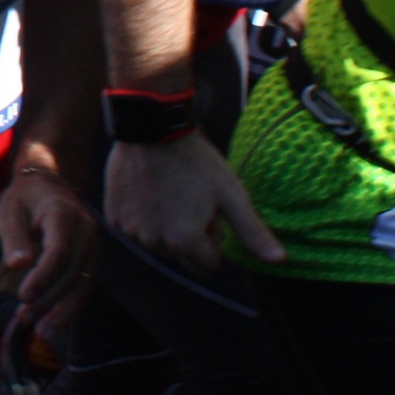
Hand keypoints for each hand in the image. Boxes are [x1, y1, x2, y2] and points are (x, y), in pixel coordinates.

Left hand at [0, 163, 97, 337]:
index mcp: (64, 214)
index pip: (59, 251)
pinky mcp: (90, 258)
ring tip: (42, 331)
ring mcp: (92, 245)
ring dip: (63, 309)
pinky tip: (55, 322)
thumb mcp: (9, 212)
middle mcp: (86, 230)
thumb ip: (14, 238)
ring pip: (82, 283)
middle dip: (49, 299)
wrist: (47, 185)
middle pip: (71, 271)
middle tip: (24, 318)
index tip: (24, 296)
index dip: (43, 276)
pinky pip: (83, 284)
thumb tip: (19, 266)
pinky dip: (70, 304)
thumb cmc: (24, 199)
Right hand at [104, 134, 280, 276]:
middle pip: (181, 255)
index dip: (213, 237)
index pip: (208, 264)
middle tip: (188, 198)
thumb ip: (254, 232)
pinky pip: (135, 228)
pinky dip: (143, 215)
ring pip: (157, 242)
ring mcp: (130, 229)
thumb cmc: (197, 162)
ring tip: (169, 191)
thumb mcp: (231, 194)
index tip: (208, 210)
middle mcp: (153, 242)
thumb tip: (280, 261)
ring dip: (164, 225)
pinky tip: (149, 190)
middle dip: (188, 234)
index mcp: (184, 241)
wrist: (154, 130)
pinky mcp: (114, 217)